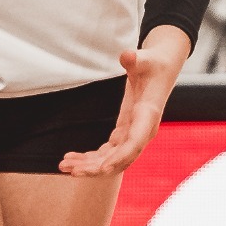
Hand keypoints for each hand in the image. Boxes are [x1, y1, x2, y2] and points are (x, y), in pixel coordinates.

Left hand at [58, 25, 190, 177]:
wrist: (161, 69)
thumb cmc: (153, 64)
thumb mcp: (146, 58)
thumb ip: (136, 59)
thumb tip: (126, 55)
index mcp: (148, 116)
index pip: (135, 143)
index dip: (119, 157)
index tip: (102, 168)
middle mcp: (142, 131)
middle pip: (120, 158)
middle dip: (96, 167)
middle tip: (71, 171)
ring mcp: (133, 134)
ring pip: (112, 159)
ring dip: (89, 166)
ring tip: (64, 167)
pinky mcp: (124, 132)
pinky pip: (107, 152)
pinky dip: (91, 157)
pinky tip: (72, 159)